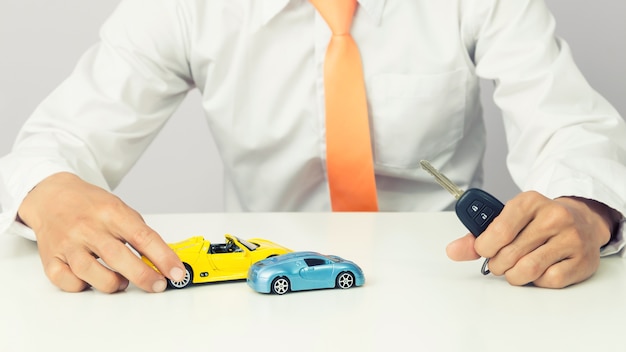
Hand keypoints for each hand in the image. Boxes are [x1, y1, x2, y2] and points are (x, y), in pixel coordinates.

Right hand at [17, 172, 184, 292]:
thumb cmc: (91, 206)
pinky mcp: (51, 258)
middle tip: (158, 285)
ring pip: (91, 273)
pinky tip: (92, 280)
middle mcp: (88, 227)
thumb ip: (139, 232)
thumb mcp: (119, 209)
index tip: (177, 273)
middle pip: (118, 257)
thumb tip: (163, 260)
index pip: (143, 237)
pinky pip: (67, 282)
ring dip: (113, 284)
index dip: (163, 257)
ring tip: (123, 281)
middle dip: (143, 276)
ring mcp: (67, 243)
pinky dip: (82, 286)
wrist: (52, 196)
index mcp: (111, 212)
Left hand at [446, 191, 619, 287]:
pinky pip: (548, 281)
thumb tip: (452, 251)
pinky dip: (538, 280)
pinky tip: (540, 268)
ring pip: (528, 270)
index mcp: (530, 201)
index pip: (499, 231)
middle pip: (510, 254)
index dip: (485, 247)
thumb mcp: (508, 218)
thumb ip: (478, 235)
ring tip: (516, 267)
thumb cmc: (537, 221)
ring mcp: (571, 238)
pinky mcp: (582, 260)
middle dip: (498, 264)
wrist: (582, 221)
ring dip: (514, 275)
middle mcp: (554, 216)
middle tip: (501, 261)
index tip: (483, 250)